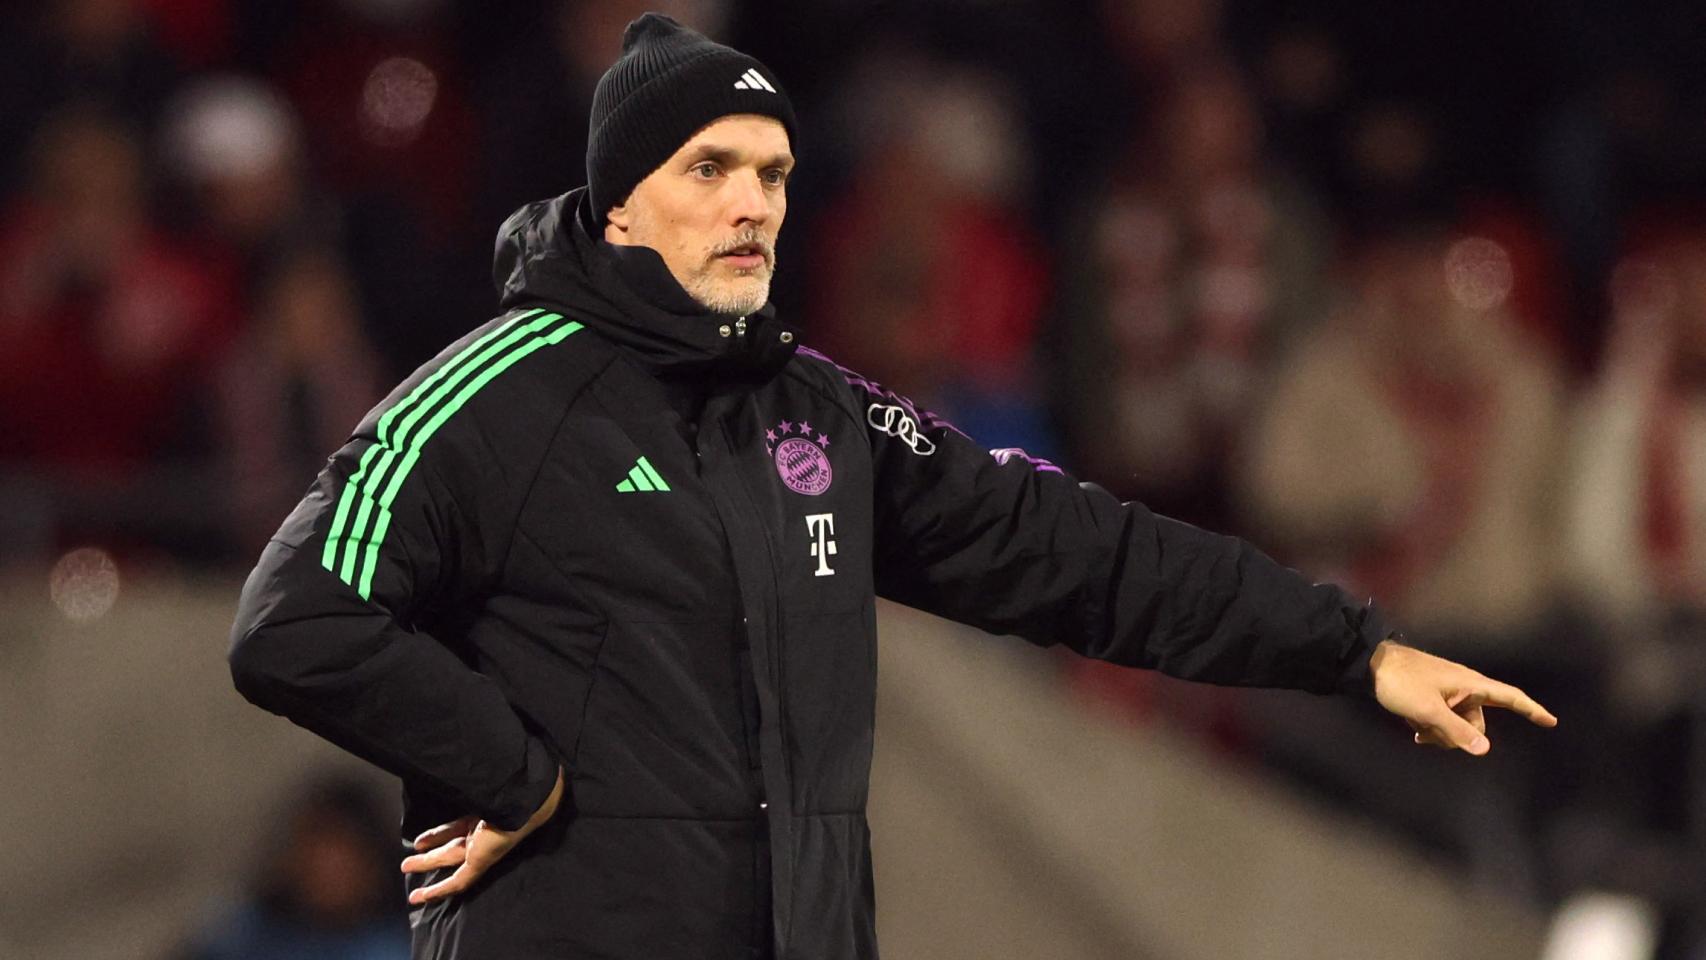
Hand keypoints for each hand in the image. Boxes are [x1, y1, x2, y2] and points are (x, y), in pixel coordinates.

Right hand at [401, 767, 563, 904]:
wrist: (528, 797)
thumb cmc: (506, 785)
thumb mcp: (479, 785)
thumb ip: (466, 780)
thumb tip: (452, 761)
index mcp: (484, 815)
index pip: (458, 826)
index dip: (440, 832)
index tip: (422, 837)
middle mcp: (482, 833)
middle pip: (451, 843)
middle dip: (431, 848)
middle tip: (411, 853)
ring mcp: (482, 848)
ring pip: (448, 860)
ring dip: (426, 865)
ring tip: (405, 867)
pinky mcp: (482, 862)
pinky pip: (457, 881)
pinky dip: (438, 890)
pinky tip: (421, 897)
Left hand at [1369, 640, 1556, 755]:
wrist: (1370, 666)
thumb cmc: (1400, 682)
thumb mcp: (1427, 710)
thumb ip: (1455, 731)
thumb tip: (1484, 750)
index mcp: (1471, 684)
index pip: (1510, 697)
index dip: (1531, 710)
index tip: (1551, 721)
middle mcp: (1464, 688)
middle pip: (1478, 724)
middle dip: (1458, 736)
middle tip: (1428, 730)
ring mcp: (1449, 694)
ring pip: (1458, 727)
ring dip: (1441, 734)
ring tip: (1416, 727)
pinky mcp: (1434, 699)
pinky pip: (1444, 722)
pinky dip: (1433, 729)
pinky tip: (1414, 731)